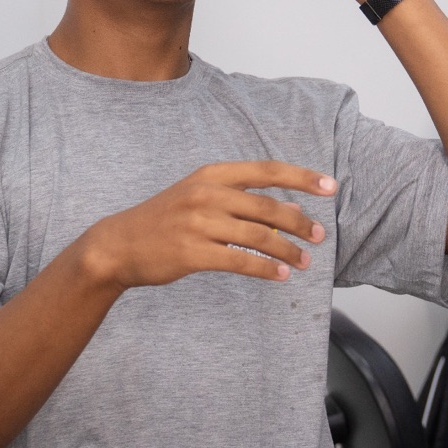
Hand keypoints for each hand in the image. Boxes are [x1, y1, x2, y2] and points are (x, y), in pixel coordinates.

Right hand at [76, 162, 333, 290]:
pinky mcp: (192, 253)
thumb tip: (288, 213)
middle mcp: (207, 195)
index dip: (302, 178)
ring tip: (305, 262)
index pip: (267, 171)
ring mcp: (198, 224)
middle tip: (319, 236)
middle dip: (300, 222)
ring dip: (288, 252)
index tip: (331, 186)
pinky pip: (240, 262)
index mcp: (212, 175)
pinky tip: (280, 276)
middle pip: (268, 207)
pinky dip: (265, 270)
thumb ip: (238, 199)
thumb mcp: (198, 195)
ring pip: (258, 237)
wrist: (117, 244)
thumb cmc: (164, 220)